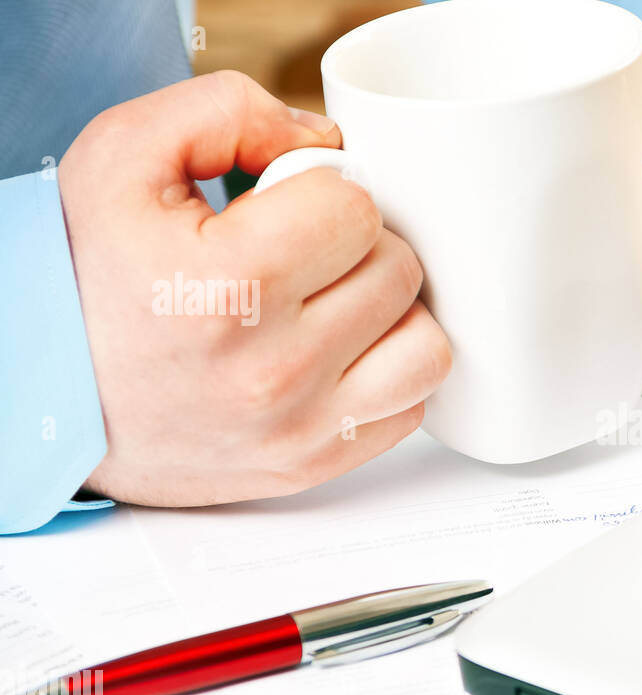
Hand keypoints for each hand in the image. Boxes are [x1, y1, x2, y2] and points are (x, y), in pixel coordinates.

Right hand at [60, 71, 449, 505]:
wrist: (46, 392)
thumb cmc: (85, 281)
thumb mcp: (123, 159)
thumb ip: (228, 113)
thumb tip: (326, 140)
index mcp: (229, 288)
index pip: (356, 209)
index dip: (325, 192)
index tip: (286, 209)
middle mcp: (273, 369)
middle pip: (398, 271)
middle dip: (358, 247)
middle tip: (305, 254)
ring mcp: (299, 427)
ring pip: (425, 345)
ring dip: (392, 313)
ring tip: (335, 302)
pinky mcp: (313, 464)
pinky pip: (410, 406)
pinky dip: (387, 373)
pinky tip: (339, 353)